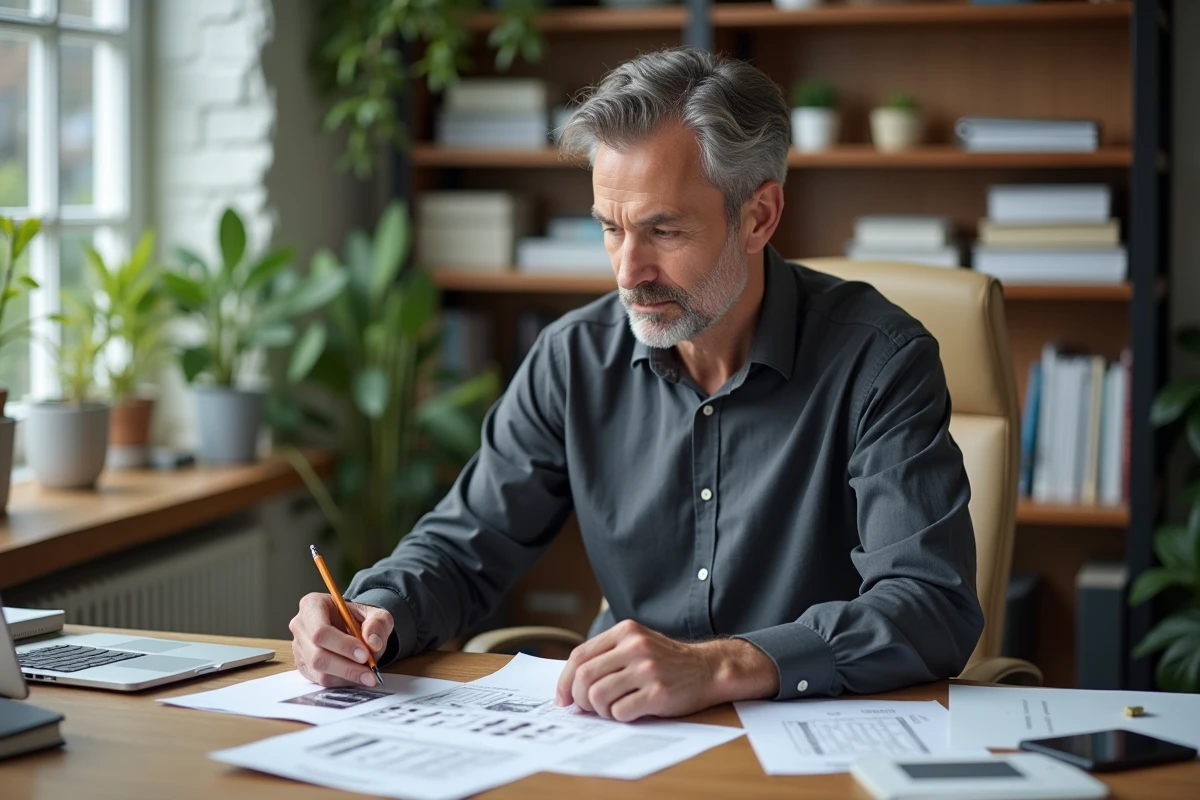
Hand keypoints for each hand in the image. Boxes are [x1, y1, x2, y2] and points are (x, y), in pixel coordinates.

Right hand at [289, 592, 393, 687]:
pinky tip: (357, 677)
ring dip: (346, 677)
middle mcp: (301, 626)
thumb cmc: (359, 617)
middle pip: (317, 656)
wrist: (352, 626)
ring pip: (319, 671)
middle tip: (370, 672)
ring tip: (368, 676)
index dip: (343, 645)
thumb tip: (373, 643)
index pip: (321, 631)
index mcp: (313, 605)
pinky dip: (342, 681)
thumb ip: (377, 624)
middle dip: (347, 667)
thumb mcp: (376, 613)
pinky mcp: (304, 666)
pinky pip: (320, 680)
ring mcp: (300, 648)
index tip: (364, 654)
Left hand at [554, 619, 777, 721]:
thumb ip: (607, 655)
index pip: (580, 655)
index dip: (565, 680)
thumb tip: (571, 685)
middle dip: (580, 699)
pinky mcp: (658, 693)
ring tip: (613, 709)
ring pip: (598, 697)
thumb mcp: (637, 644)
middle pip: (584, 677)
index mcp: (625, 631)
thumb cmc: (668, 661)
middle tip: (587, 709)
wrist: (708, 669)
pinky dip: (619, 717)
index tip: (563, 699)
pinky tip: (631, 711)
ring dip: (600, 711)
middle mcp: (635, 647)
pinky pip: (620, 712)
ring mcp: (647, 669)